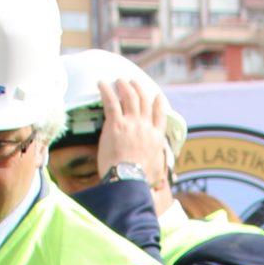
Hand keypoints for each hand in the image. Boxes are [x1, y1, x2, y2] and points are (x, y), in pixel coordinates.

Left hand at [92, 79, 169, 194]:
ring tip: (119, 80)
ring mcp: (131, 123)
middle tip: (132, 82)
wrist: (128, 179)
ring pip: (129, 97)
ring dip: (124, 86)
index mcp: (156, 138)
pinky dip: (106, 90)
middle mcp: (146, 127)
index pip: (160, 115)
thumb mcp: (155, 175)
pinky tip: (100, 83)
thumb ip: (157, 173)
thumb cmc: (140, 180)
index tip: (157, 95)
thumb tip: (162, 184)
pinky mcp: (115, 123)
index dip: (159, 103)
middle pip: (144, 101)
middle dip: (138, 89)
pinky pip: (111, 101)